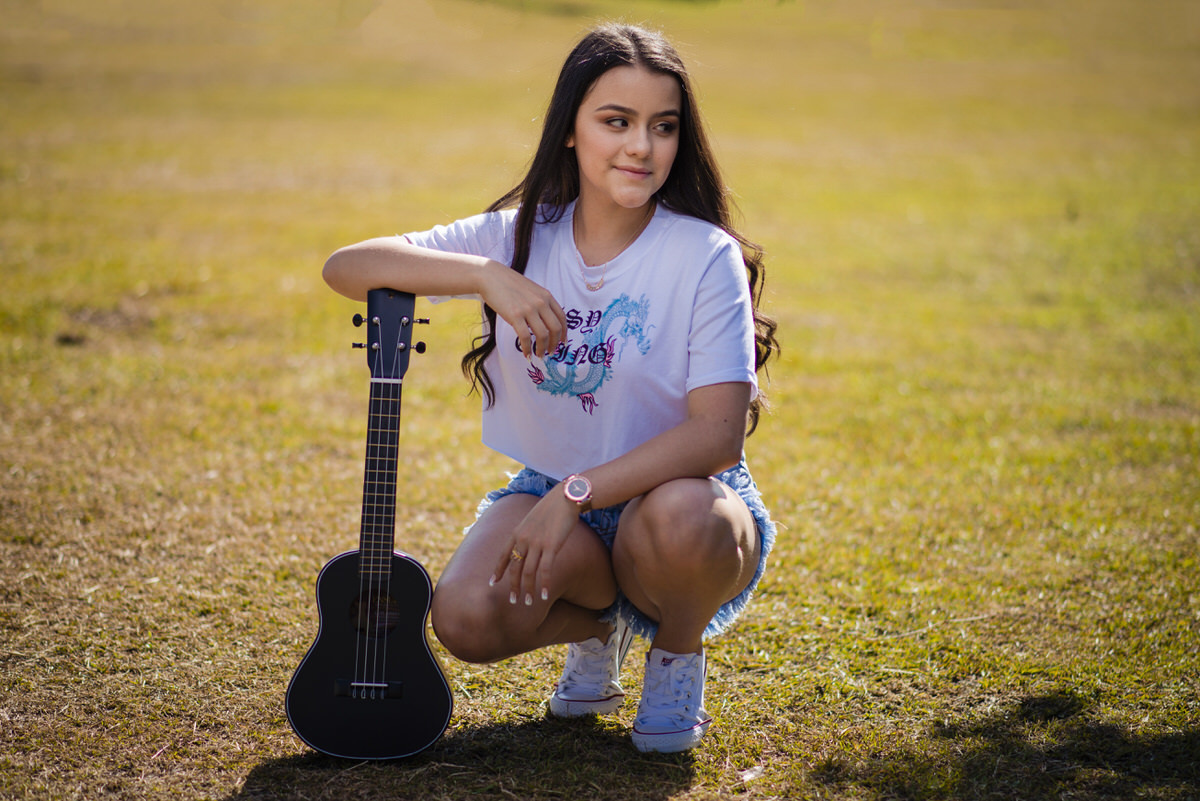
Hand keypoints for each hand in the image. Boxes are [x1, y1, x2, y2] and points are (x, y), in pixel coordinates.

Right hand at [477, 263, 566, 358]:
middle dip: (555, 344)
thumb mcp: (531, 290)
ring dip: (542, 349)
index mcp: (546, 296)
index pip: (562, 318)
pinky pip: (525, 337)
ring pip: (542, 335)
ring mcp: (528, 309)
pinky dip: (527, 349)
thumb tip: (545, 322)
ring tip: (539, 355)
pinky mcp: (515, 316)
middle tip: (551, 352)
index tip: (563, 342)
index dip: (564, 333)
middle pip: (555, 329)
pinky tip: (526, 354)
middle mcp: (540, 302)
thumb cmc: (509, 284)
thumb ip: (540, 303)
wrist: (490, 277)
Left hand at [489, 487, 577, 606]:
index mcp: (517, 532)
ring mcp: (537, 543)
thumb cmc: (552, 508)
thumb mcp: (533, 519)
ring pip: (528, 572)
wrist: (566, 497)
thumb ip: (527, 533)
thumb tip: (527, 546)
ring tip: (529, 602)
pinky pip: (545, 570)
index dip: (498, 570)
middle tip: (513, 600)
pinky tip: (544, 595)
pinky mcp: (551, 546)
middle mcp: (523, 539)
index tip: (493, 583)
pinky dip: (544, 584)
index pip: (504, 555)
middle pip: (515, 568)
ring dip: (528, 590)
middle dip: (513, 586)